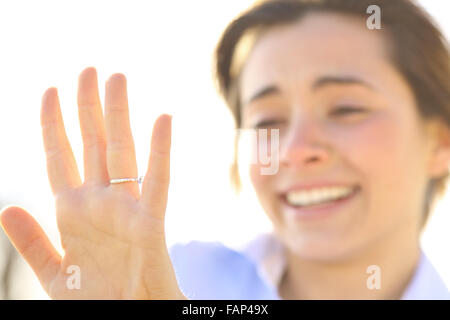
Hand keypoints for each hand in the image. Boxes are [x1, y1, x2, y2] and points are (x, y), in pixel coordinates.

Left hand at [0, 67, 184, 298]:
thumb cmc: (96, 303)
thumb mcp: (53, 274)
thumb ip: (31, 241)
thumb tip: (7, 206)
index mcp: (72, 212)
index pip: (60, 157)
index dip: (52, 124)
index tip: (49, 90)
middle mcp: (99, 202)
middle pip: (93, 144)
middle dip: (87, 107)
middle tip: (88, 70)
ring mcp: (125, 208)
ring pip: (122, 152)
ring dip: (119, 115)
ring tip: (116, 79)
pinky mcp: (151, 222)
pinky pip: (157, 180)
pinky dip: (161, 151)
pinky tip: (162, 119)